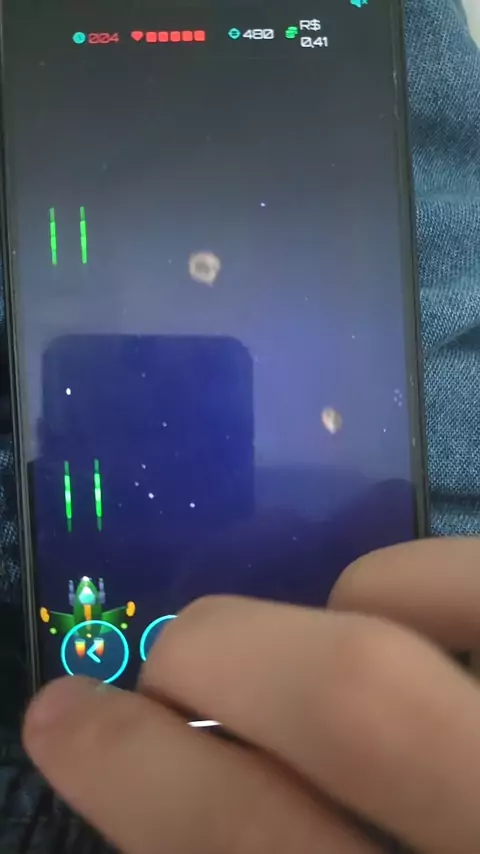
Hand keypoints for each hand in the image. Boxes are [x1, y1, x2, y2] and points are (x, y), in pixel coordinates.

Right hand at [23, 539, 479, 853]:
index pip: (247, 846)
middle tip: (166, 659)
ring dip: (322, 622)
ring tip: (306, 651)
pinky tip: (398, 613)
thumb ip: (272, 849)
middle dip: (215, 657)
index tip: (66, 716)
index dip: (138, 775)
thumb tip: (174, 783)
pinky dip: (417, 578)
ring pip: (431, 624)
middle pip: (350, 699)